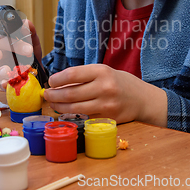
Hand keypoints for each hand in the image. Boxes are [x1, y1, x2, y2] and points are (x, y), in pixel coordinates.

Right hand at [0, 20, 42, 87]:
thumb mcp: (31, 42)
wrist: (37, 73)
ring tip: (8, 71)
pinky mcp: (1, 86)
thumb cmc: (27, 55)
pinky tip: (11, 83)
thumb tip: (26, 22)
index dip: (9, 41)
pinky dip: (5, 85)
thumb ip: (29, 32)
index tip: (27, 46)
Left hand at [43, 64, 167, 125]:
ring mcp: (106, 105)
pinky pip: (84, 117)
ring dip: (60, 107)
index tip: (51, 82)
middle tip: (47, 95)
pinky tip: (66, 111)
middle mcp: (104, 88)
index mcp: (101, 71)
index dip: (57, 80)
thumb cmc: (119, 82)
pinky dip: (72, 115)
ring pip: (75, 108)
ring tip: (53, 103)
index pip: (72, 75)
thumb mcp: (103, 71)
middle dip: (54, 95)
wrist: (142, 99)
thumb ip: (83, 76)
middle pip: (70, 93)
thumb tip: (58, 82)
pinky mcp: (107, 118)